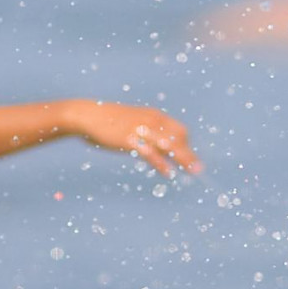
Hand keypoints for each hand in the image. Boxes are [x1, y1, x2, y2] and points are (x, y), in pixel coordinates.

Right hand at [65, 102, 201, 176]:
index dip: (186, 145)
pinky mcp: (130, 140)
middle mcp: (151, 121)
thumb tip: (152, 145)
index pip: (178, 130)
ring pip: (168, 145)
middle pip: (178, 138)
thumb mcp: (132, 123)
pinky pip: (150, 153)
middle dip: (189, 154)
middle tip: (198, 169)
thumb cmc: (109, 121)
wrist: (88, 116)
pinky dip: (161, 163)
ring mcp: (141, 130)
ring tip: (192, 171)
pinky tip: (168, 173)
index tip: (189, 158)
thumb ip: (144, 132)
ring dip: (182, 159)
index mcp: (153, 116)